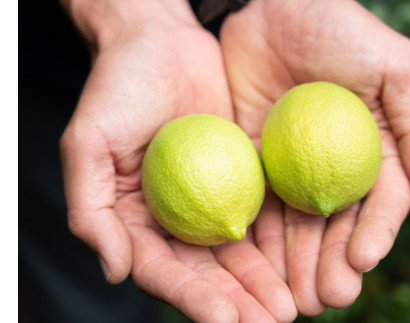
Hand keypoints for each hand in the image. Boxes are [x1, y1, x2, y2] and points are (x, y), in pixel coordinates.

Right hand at [59, 1, 295, 321]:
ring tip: (291, 309)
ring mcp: (212, 199)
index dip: (193, 298)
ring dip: (264, 285)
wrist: (160, 43)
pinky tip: (303, 262)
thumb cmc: (117, 88)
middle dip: (238, 304)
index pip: (164, 272)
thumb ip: (92, 210)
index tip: (224, 319)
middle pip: (207, 273)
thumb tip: (114, 272)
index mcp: (138, 222)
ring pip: (239, 254)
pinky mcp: (242, 177)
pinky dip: (279, 242)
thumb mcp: (87, 144)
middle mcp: (176, 219)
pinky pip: (261, 214)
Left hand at [221, 0, 409, 315]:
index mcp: (374, 149)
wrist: (270, 7)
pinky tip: (259, 267)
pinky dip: (260, 238)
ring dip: (297, 266)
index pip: (381, 203)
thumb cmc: (337, 27)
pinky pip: (258, 205)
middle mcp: (334, 165)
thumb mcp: (393, 67)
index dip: (375, 234)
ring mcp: (292, 168)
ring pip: (298, 227)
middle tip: (326, 298)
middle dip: (333, 265)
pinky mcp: (254, 163)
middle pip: (338, 226)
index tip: (361, 260)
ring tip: (295, 299)